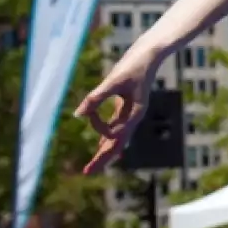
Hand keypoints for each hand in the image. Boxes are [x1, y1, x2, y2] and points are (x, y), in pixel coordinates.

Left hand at [75, 45, 163, 174]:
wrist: (149, 55)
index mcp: (135, 114)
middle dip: (102, 159)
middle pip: (117, 144)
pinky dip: (106, 136)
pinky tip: (100, 143)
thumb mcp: (114, 81)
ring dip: (103, 151)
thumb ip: (96, 98)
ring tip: (92, 166)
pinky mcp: (125, 106)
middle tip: (87, 173)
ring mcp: (130, 113)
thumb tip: (78, 114)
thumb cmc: (134, 66)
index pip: (113, 131)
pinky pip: (114, 126)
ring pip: (115, 138)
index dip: (97, 124)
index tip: (89, 107)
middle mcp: (133, 117)